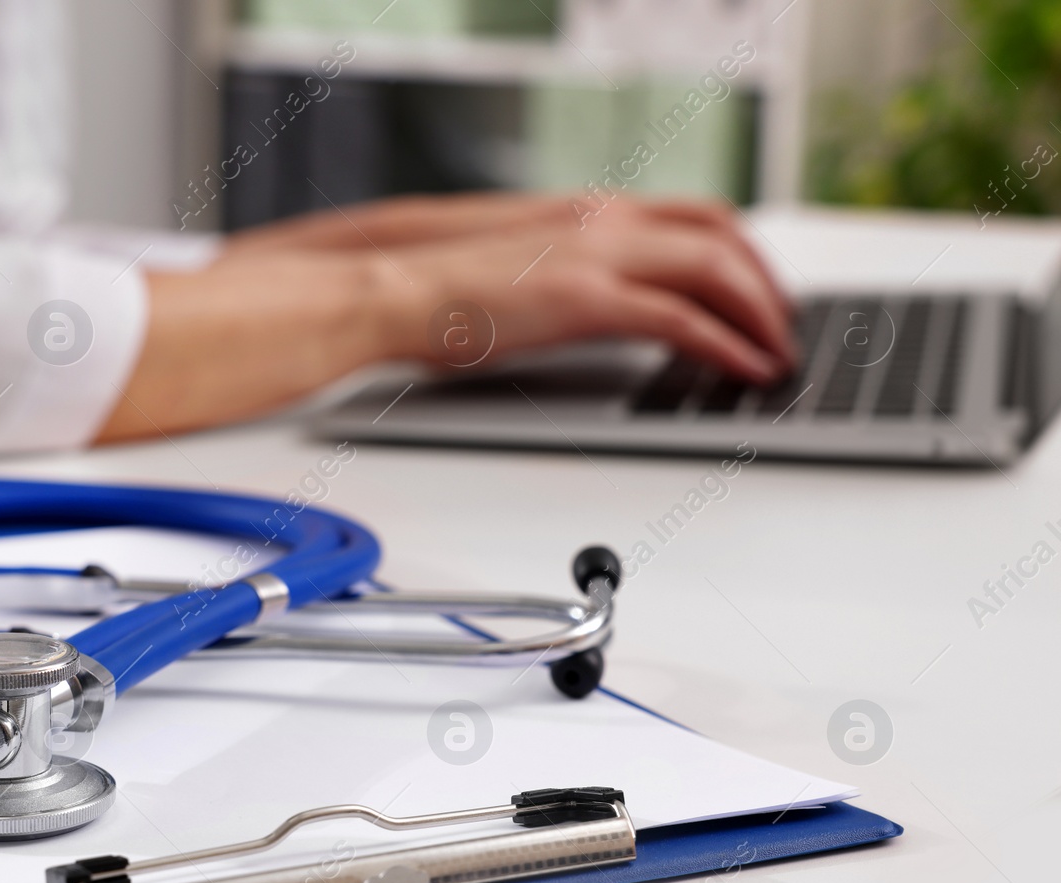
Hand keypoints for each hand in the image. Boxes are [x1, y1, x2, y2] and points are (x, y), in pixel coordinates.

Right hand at [368, 198, 795, 383]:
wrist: (398, 290)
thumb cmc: (446, 291)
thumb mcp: (528, 270)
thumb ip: (577, 272)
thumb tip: (606, 303)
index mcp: (593, 212)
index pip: (700, 217)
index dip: (745, 255)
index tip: (762, 291)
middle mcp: (606, 221)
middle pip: (723, 237)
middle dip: (767, 285)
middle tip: (784, 329)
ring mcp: (599, 255)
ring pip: (717, 271)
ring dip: (760, 315)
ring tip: (777, 355)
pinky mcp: (587, 300)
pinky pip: (682, 321)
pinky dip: (727, 345)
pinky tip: (746, 370)